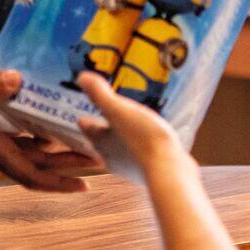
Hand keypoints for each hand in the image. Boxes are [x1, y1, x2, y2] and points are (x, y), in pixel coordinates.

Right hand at [0, 71, 97, 191]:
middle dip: (68, 165)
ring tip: (80, 142)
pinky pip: (16, 143)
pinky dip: (34, 140)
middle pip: (39, 166)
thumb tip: (17, 79)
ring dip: (55, 154)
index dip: (60, 182)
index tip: (86, 186)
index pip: (33, 175)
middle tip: (99, 158)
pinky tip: (44, 127)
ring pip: (29, 155)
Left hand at [74, 72, 197, 188]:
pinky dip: (139, 150)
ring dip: (121, 141)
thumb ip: (101, 95)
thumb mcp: (119, 110)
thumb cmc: (142, 138)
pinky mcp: (146, 173)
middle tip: (103, 121)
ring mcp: (128, 168)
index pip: (87, 127)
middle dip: (102, 131)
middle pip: (101, 142)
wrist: (168, 171)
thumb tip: (81, 77)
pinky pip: (138, 158)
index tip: (83, 115)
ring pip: (119, 151)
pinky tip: (147, 146)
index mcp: (100, 140)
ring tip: (126, 131)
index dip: (86, 120)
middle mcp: (110, 156)